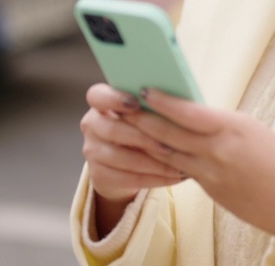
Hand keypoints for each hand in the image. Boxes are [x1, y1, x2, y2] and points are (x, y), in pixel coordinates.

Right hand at [80, 84, 188, 235]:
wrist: (129, 161)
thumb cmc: (146, 126)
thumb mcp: (148, 112)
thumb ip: (155, 105)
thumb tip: (182, 103)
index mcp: (102, 102)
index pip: (97, 95)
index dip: (115, 99)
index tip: (137, 104)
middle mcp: (92, 124)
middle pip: (112, 130)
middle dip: (143, 138)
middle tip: (169, 145)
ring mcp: (92, 151)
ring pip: (120, 158)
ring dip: (152, 163)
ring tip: (179, 166)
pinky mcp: (99, 175)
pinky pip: (127, 178)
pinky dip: (154, 178)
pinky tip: (174, 177)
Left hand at [130, 88, 274, 248]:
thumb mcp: (249, 129)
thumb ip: (218, 121)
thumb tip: (186, 111)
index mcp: (232, 128)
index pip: (189, 112)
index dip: (163, 102)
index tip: (144, 89)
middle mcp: (218, 150)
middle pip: (169, 134)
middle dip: (142, 119)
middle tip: (122, 107)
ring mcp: (211, 173)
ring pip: (167, 154)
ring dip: (144, 139)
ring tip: (127, 126)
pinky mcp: (208, 189)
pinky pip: (177, 170)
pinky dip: (161, 158)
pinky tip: (148, 149)